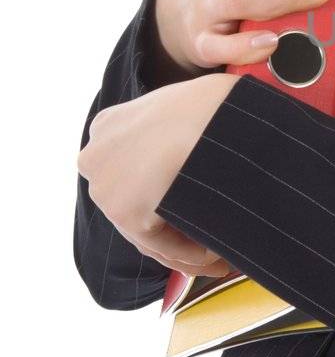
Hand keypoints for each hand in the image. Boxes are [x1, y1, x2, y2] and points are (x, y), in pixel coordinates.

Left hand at [78, 75, 239, 277]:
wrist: (215, 114)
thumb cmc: (212, 104)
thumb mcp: (180, 103)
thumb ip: (172, 128)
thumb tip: (194, 152)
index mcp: (106, 126)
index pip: (129, 171)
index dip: (164, 192)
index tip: (191, 204)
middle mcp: (96, 158)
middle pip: (133, 203)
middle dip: (169, 223)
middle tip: (205, 235)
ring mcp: (106, 188)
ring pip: (146, 230)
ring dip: (182, 245)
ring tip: (217, 254)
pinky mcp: (127, 214)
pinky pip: (164, 244)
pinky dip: (192, 253)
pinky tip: (217, 253)